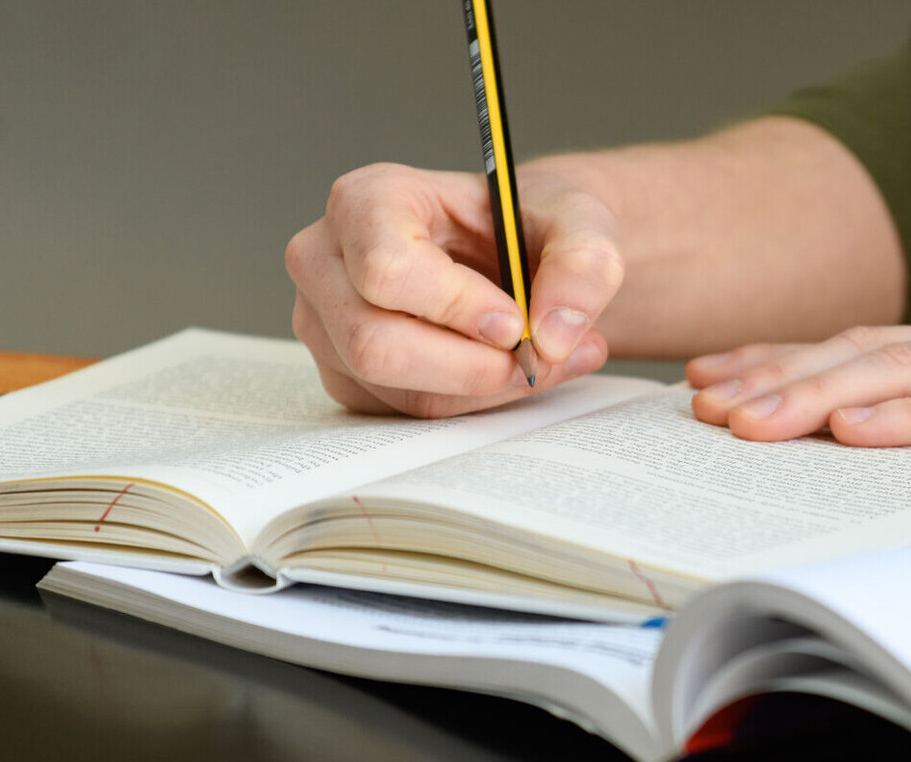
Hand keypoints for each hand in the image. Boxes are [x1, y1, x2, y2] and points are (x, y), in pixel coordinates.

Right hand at [285, 162, 616, 416]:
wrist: (517, 249)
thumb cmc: (528, 223)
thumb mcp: (579, 221)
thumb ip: (584, 264)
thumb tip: (555, 334)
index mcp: (367, 200)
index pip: (387, 269)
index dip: (456, 307)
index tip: (515, 322)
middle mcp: (326, 259)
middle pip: (375, 344)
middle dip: (470, 367)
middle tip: (536, 357)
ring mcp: (326, 322)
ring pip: (393, 388)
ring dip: (481, 388)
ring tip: (543, 359)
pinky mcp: (346, 372)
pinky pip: (404, 412)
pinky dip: (469, 402)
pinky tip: (507, 370)